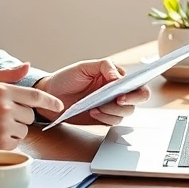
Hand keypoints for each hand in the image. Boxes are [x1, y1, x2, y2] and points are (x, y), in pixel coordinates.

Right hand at [0, 64, 63, 156]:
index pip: (36, 97)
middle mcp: (4, 108)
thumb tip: (27, 65)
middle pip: (30, 116)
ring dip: (13, 131)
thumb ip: (6, 74)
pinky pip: (15, 145)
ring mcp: (2, 127)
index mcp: (1, 90)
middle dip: (19, 117)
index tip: (59, 106)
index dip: (51, 102)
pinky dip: (6, 143)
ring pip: (23, 132)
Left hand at [34, 59, 150, 125]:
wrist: (51, 96)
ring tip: (97, 107)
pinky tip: (93, 112)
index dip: (136, 88)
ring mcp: (111, 104)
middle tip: (117, 101)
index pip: (136, 81)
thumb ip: (105, 66)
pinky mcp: (104, 117)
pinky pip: (114, 121)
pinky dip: (106, 118)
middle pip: (137, 98)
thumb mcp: (84, 67)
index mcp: (114, 76)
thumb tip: (118, 77)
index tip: (123, 92)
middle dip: (130, 101)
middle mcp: (116, 90)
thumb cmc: (67, 78)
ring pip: (127, 112)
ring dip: (114, 110)